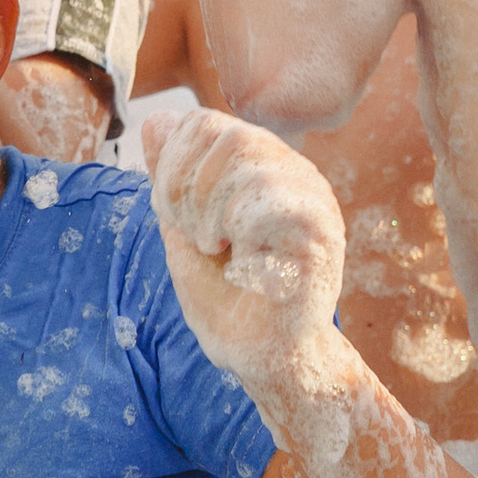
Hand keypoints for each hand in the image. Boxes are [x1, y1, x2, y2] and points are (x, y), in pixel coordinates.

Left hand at [145, 108, 345, 398]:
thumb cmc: (228, 300)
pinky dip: (237, 229)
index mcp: (263, 168)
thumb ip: (171, 176)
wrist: (262, 359)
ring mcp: (313, 198)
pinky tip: (242, 260)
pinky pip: (269, 197)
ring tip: (219, 250)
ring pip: (245, 157)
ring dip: (210, 212)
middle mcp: (293, 173)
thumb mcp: (185, 228)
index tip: (176, 218)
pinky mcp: (322, 232)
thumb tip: (156, 118)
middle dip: (186, 188)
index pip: (203, 122)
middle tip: (198, 238)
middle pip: (223, 131)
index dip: (172, 166)